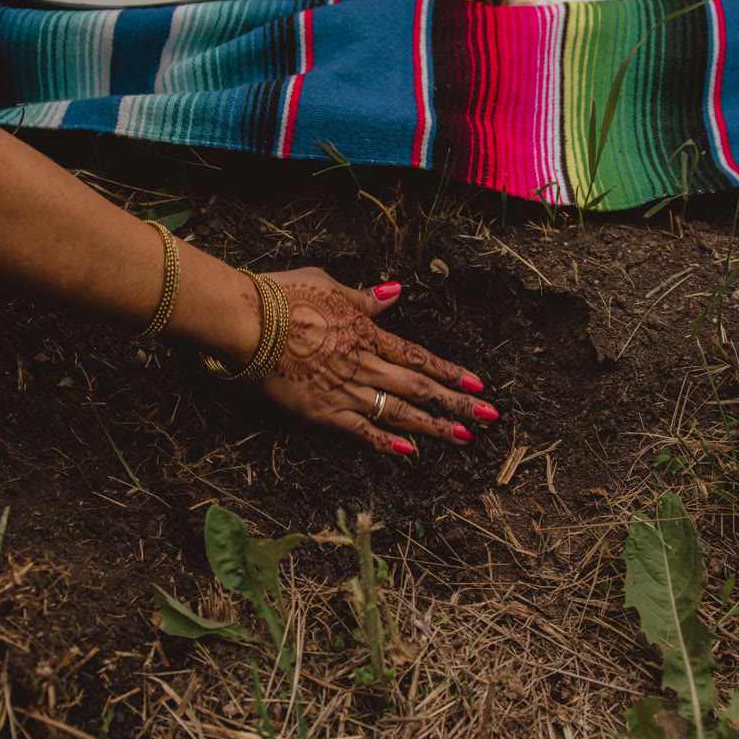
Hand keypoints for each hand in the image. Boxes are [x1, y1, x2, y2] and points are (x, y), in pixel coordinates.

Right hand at [256, 268, 497, 455]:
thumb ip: (365, 298)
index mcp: (367, 332)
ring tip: (465, 439)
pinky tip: (412, 453)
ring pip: (400, 412)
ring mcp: (346, 390)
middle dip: (457, 404)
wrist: (248, 320)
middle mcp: (365, 364)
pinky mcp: (322, 411)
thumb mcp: (329, 285)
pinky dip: (387, 443)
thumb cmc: (283, 294)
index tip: (478, 385)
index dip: (451, 372)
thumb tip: (394, 292)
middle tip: (489, 418)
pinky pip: (362, 430)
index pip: (418, 356)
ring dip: (435, 427)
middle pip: (419, 387)